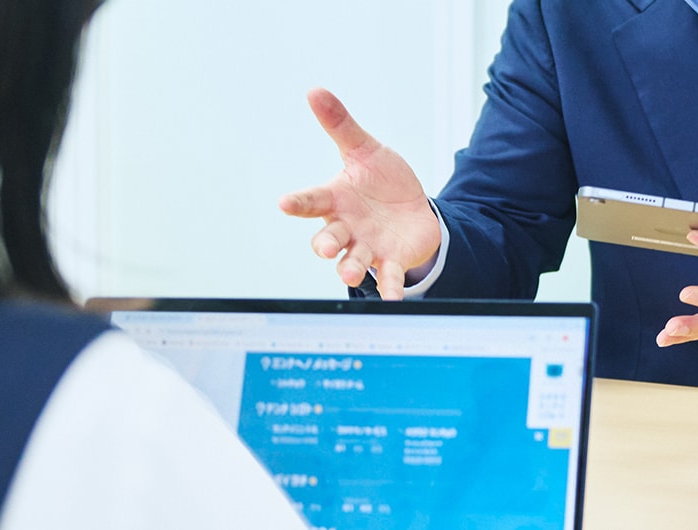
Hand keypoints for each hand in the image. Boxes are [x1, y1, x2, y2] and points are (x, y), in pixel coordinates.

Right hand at [277, 88, 442, 299]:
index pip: (312, 201)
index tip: (285, 203)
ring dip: (349, 267)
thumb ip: (341, 125)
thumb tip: (316, 91)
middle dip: (325, 243)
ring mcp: (366, 246)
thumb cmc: (381, 182)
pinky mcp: (389, 260)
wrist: (413, 210)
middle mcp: (346, 227)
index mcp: (336, 199)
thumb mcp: (365, 150)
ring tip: (349, 273)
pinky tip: (393, 299)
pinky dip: (388, 289)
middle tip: (325, 246)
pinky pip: (386, 277)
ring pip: (352, 261)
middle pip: (328, 237)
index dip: (298, 203)